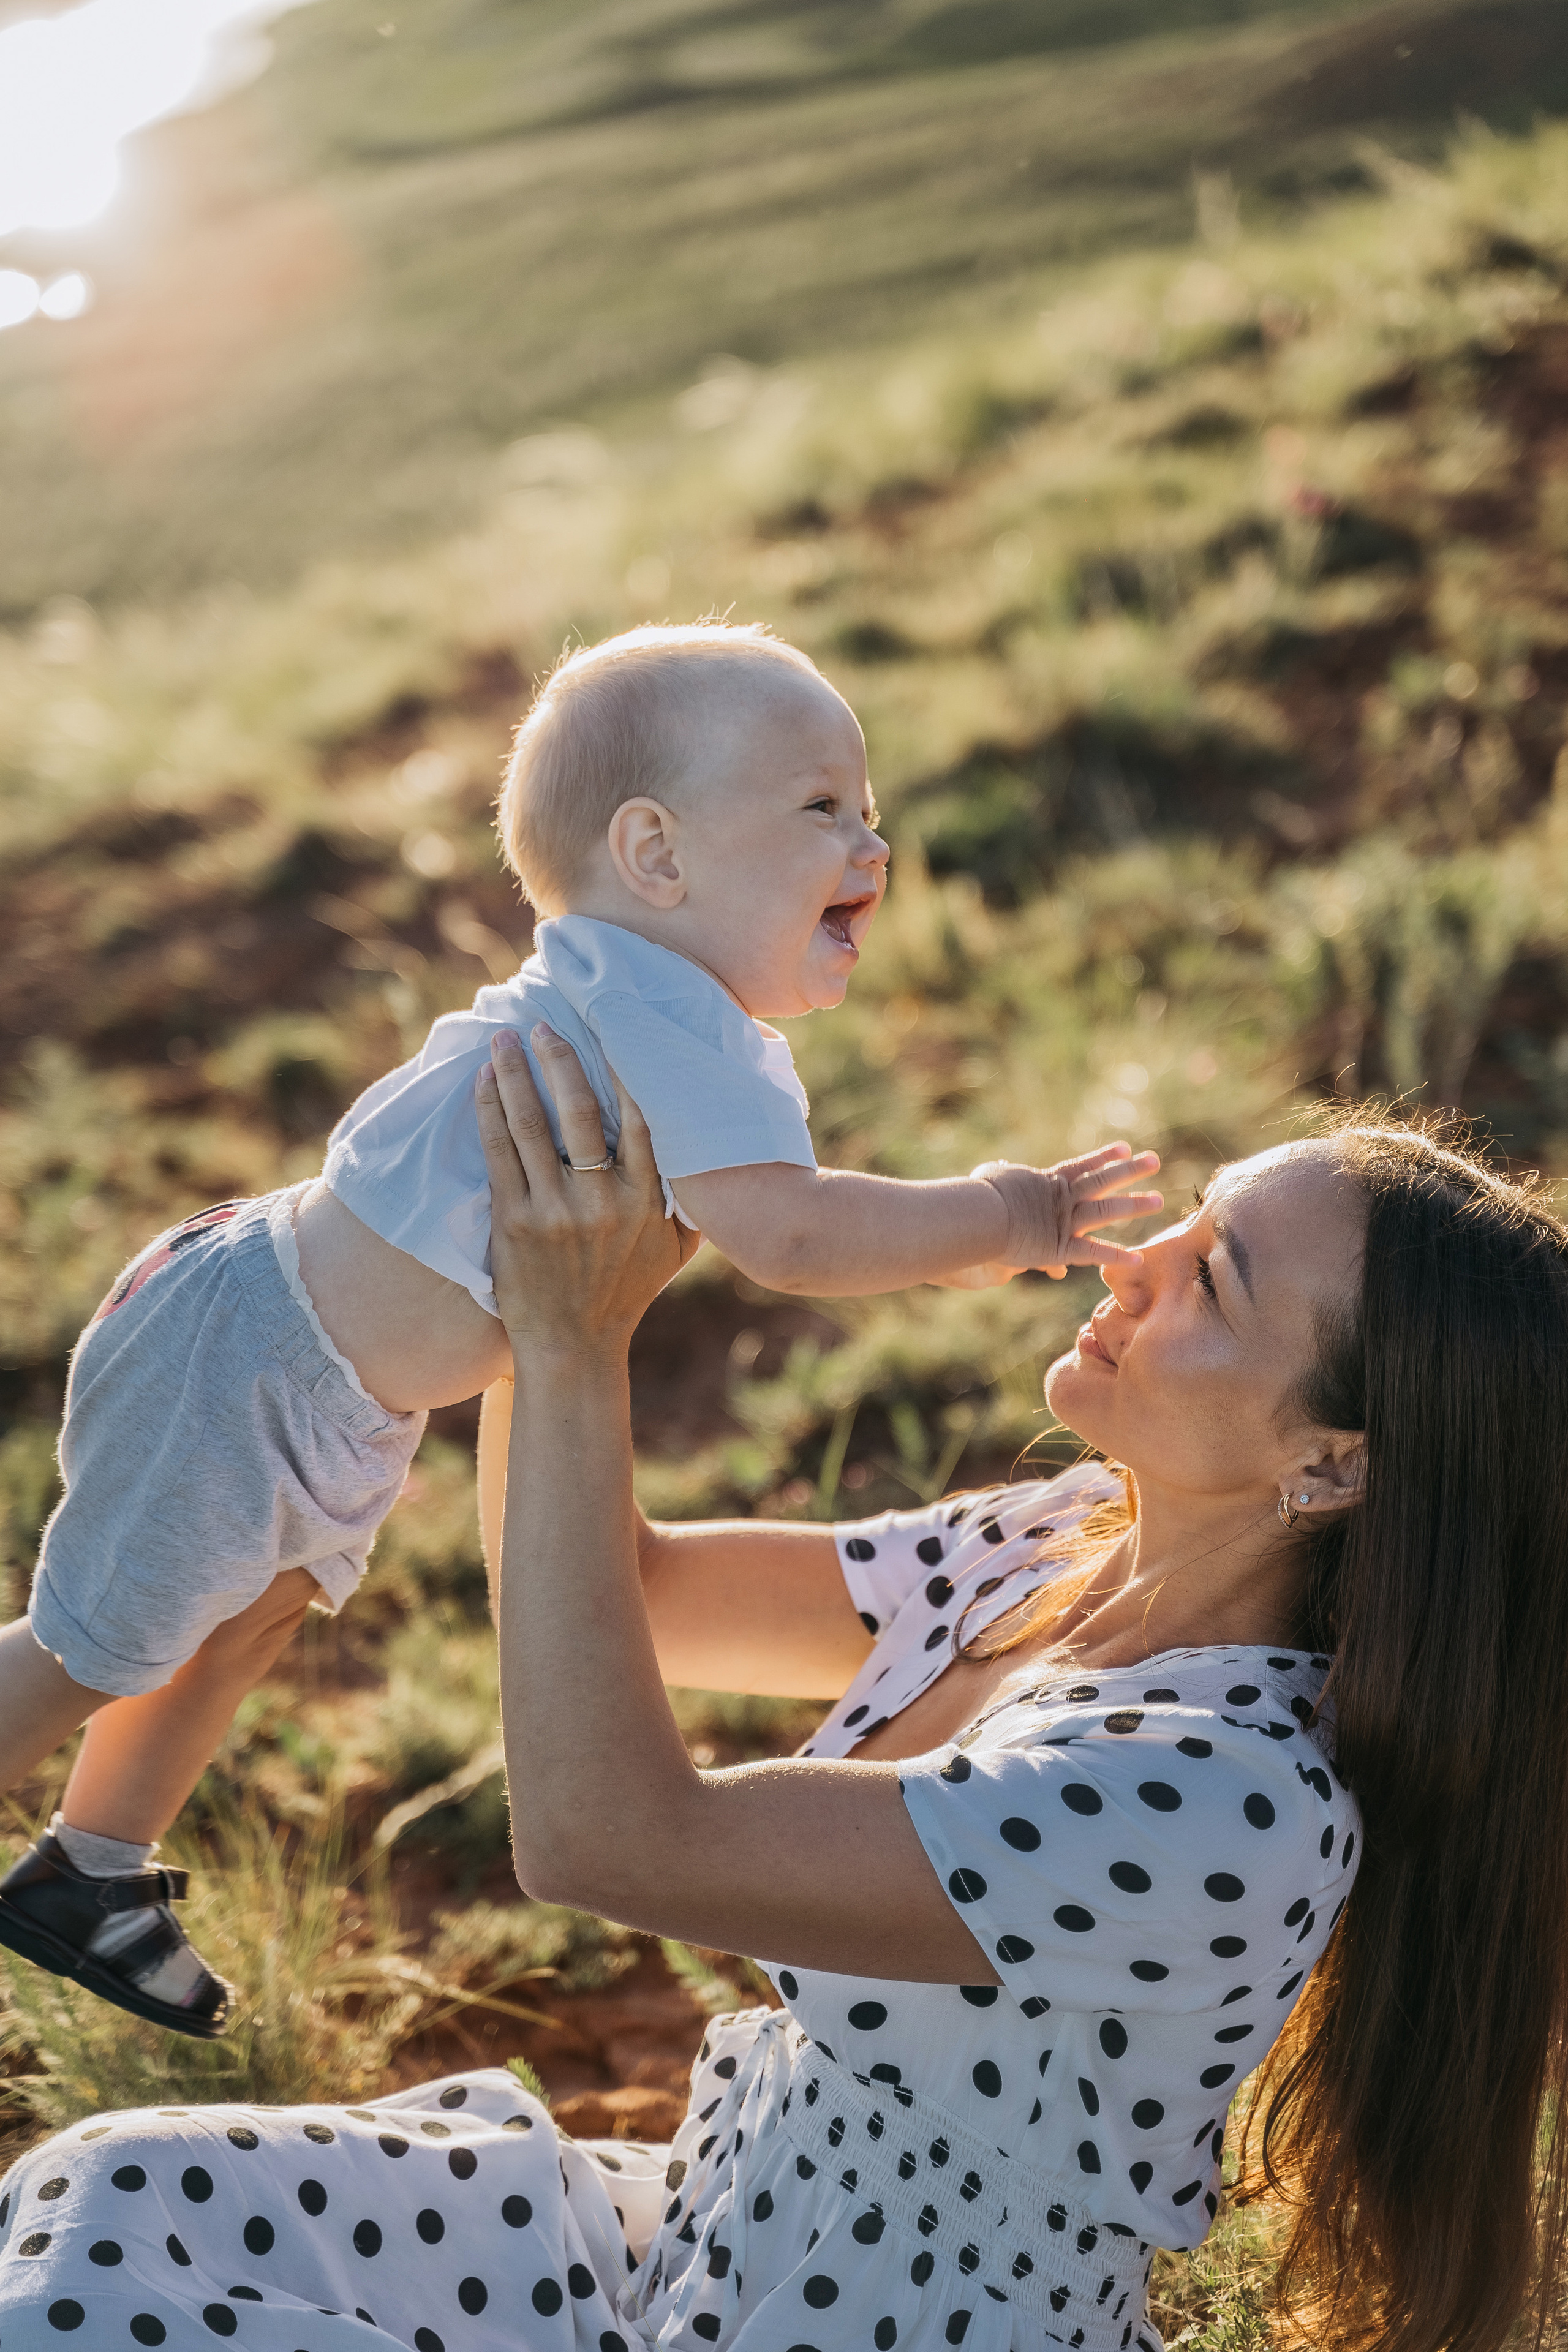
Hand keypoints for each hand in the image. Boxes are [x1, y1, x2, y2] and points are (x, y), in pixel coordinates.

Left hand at [475, 1024, 699, 1359]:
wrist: (573, 1346)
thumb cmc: (627, 1294)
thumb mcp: (676, 1251)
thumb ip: (691, 1201)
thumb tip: (712, 1152)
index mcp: (644, 1201)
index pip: (642, 1122)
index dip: (625, 1073)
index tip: (612, 1034)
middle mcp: (600, 1201)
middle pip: (581, 1113)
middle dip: (560, 1061)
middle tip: (544, 1025)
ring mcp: (553, 1211)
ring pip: (532, 1127)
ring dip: (517, 1076)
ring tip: (505, 1039)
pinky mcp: (513, 1223)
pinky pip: (499, 1154)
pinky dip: (491, 1113)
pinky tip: (485, 1083)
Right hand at [972, 1143, 1161, 1279]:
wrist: (980, 1216)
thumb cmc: (979, 1194)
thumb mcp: (991, 1175)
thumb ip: (1002, 1171)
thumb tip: (1001, 1166)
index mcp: (1047, 1182)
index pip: (1082, 1166)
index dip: (1104, 1157)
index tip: (1125, 1148)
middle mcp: (1063, 1198)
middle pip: (1102, 1182)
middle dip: (1130, 1171)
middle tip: (1154, 1161)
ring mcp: (1064, 1221)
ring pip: (1106, 1212)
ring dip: (1133, 1205)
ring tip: (1159, 1200)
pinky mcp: (1059, 1246)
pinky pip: (1092, 1252)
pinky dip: (1114, 1256)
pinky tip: (1137, 1258)